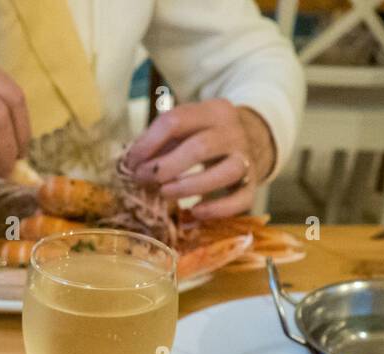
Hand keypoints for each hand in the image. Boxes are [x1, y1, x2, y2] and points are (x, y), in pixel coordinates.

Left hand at [124, 100, 276, 219]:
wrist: (253, 141)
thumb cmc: (205, 138)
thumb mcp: (185, 129)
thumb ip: (160, 142)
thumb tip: (130, 162)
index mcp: (213, 111)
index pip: (176, 120)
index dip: (148, 143)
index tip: (131, 162)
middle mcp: (233, 132)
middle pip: (200, 147)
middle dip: (165, 166)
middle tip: (143, 179)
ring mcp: (246, 159)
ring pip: (224, 172)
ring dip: (189, 186)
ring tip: (165, 193)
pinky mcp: (252, 186)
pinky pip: (240, 200)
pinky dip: (217, 210)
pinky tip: (195, 213)